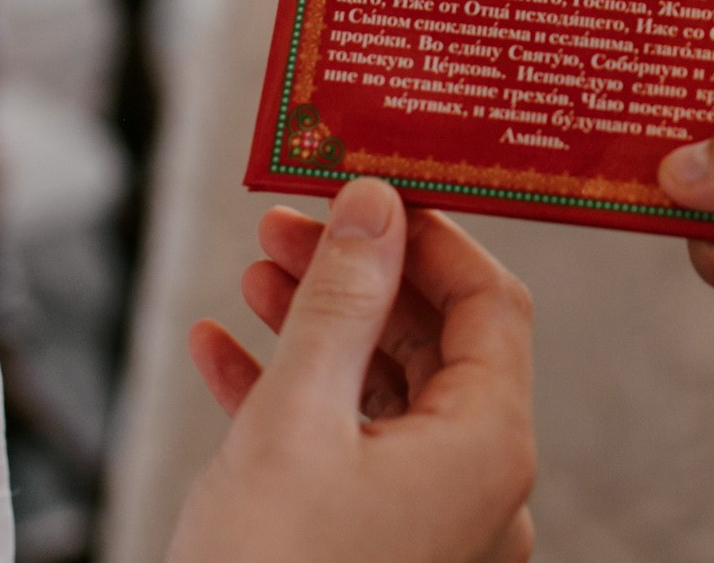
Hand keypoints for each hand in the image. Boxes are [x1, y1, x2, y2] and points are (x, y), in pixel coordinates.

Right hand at [166, 179, 536, 562]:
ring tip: (254, 275)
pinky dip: (293, 395)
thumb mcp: (298, 414)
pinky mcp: (377, 548)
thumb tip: (375, 203)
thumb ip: (341, 298)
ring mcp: (431, 524)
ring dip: (317, 326)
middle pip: (432, 342)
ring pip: (384, 392)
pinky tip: (224, 352)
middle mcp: (478, 488)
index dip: (429, 233)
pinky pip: (348, 450)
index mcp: (489, 447)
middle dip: (356, 274)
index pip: (490, 301)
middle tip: (289, 225)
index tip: (370, 188)